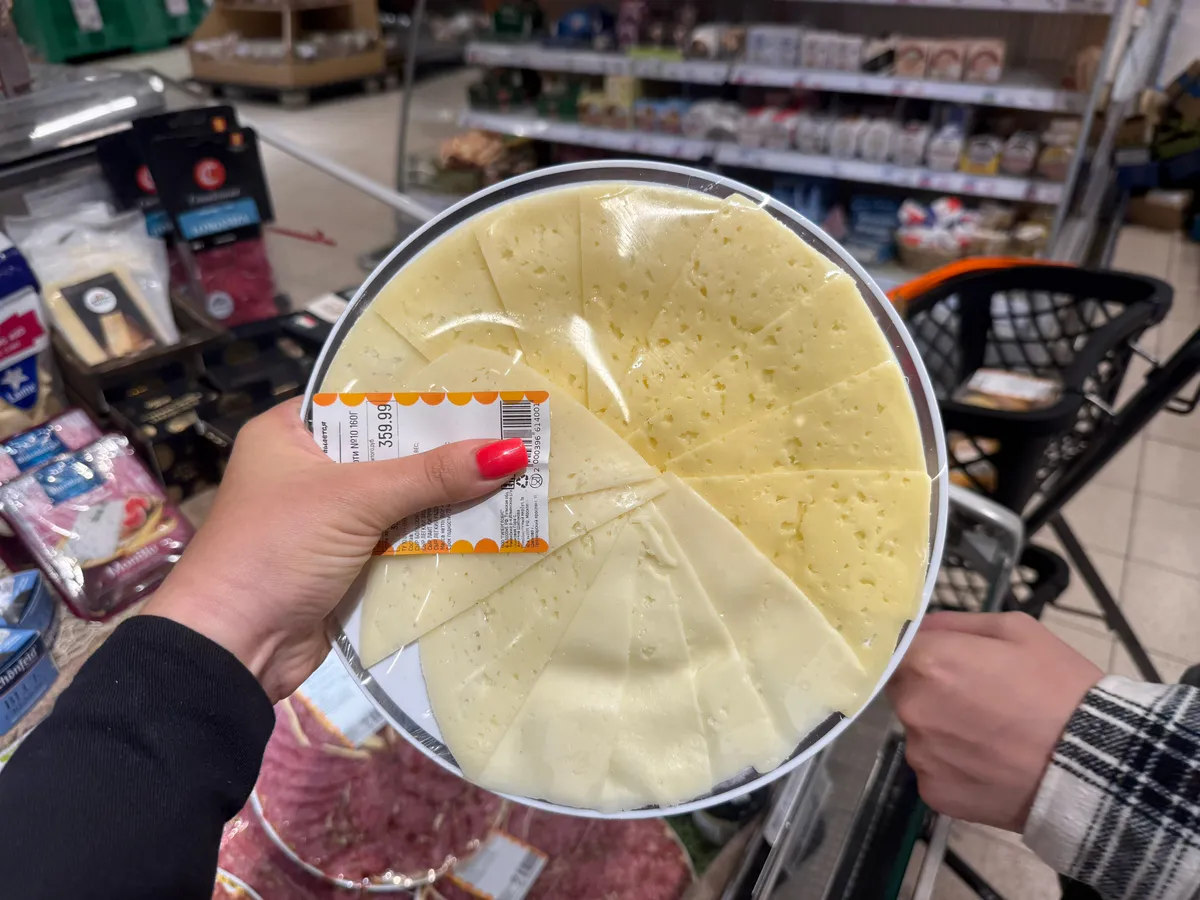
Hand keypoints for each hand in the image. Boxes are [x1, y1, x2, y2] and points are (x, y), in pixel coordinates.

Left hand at [143, 398, 527, 702]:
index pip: (366, 399)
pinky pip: (404, 539)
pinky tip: (495, 523)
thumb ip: (431, 475)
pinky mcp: (349, 564)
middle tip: (519, 431)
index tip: (484, 387)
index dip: (422, 395)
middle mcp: (309, 470)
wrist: (231, 650)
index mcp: (290, 433)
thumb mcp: (355, 500)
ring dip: (451, 497)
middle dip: (448, 450)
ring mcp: (330, 521)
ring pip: (404, 498)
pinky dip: (440, 536)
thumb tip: (512, 450)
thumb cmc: (276, 550)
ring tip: (523, 474)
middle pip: (392, 450)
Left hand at [886, 611, 1101, 831]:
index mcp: (928, 663)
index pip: (896, 649)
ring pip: (920, 732)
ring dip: (942, 730)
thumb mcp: (1018, 631)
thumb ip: (957, 624)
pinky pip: (935, 770)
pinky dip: (954, 766)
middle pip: (904, 690)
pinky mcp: (934, 793)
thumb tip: (921, 628)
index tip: (943, 661)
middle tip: (978, 698)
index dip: (920, 653)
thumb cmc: (1060, 688)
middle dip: (930, 690)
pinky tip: (991, 764)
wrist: (1095, 766)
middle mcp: (912, 708)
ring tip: (992, 736)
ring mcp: (921, 755)